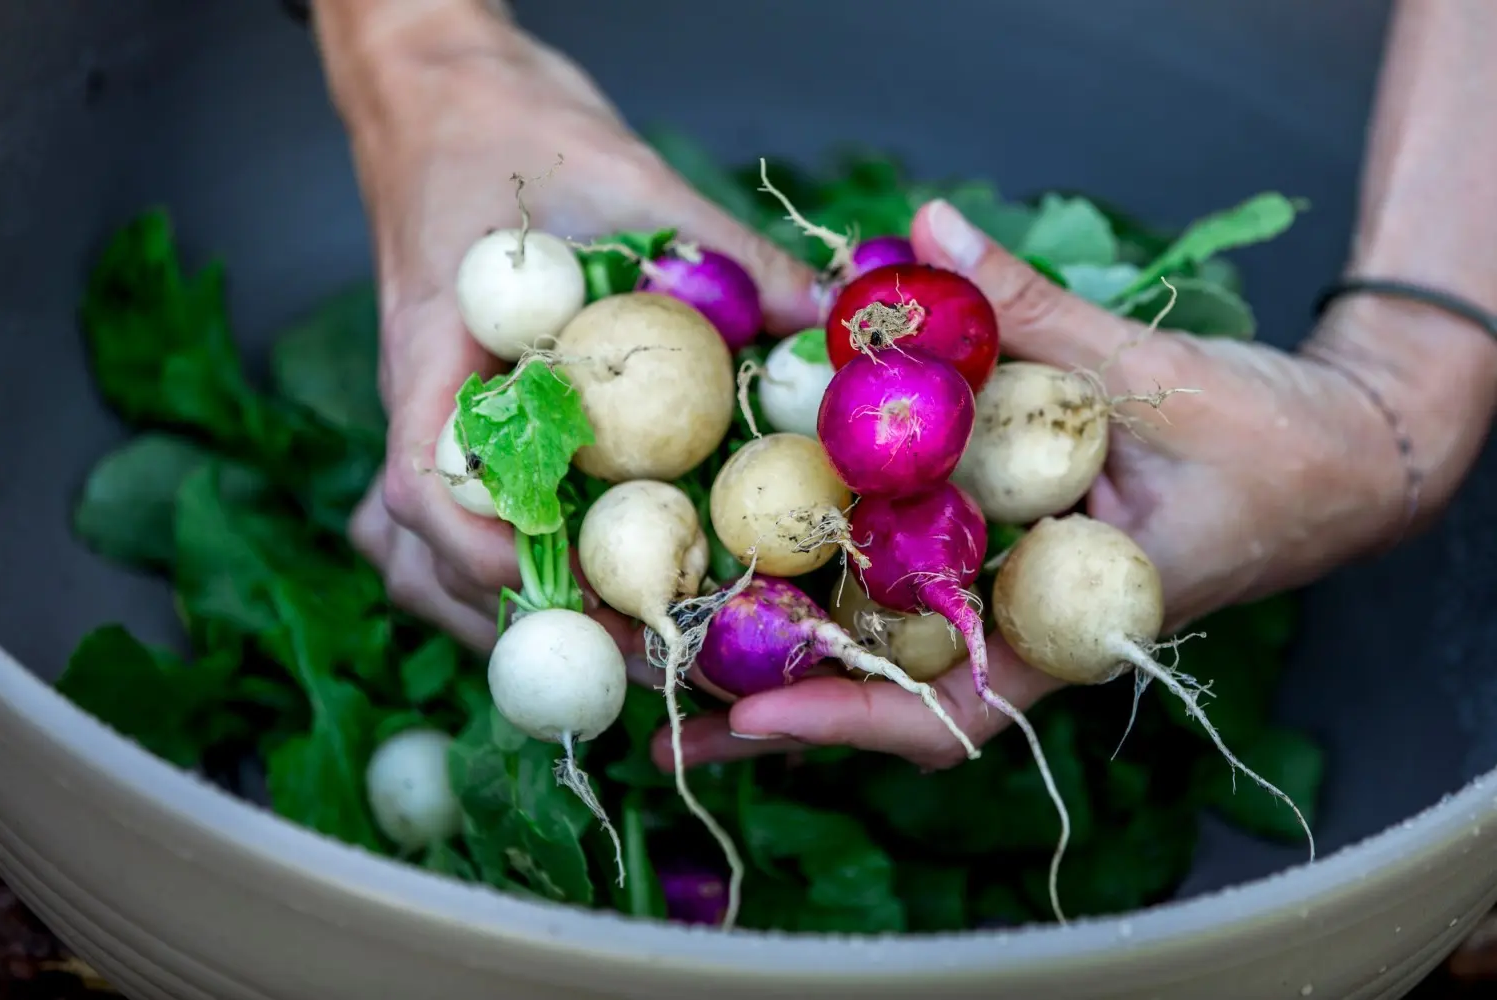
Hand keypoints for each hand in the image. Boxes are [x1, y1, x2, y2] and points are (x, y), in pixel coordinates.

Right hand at [324, 8, 819, 650]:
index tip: (578, 597)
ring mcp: (428, 421)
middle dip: (519, 621)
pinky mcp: (456, 423)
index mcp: (435, 354)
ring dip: (498, 615)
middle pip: (418, 555)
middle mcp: (420, 406)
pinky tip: (581, 589)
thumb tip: (836, 320)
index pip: (423, 484)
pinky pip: (453, 522)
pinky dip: (502, 570)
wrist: (446, 99)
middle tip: (638, 655)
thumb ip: (724, 251)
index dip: (490, 557)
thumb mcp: (626, 179)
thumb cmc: (509, 129)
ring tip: (615, 646)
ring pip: (418, 557)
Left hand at [658, 197, 1410, 771]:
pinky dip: (837, 584)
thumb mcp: (1152, 371)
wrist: (1337, 454)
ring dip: (789, 664)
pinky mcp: (1003, 560)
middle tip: (661, 725)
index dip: (850, 716)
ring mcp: (1012, 601)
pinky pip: (910, 589)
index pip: (954, 705)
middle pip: (890, 702)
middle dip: (781, 719)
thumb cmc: (1270, 439)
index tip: (751, 713)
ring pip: (889, 656)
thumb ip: (1033, 306)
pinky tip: (761, 569)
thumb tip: (927, 226)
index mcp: (1072, 622)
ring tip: (674, 668)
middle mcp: (1029, 628)